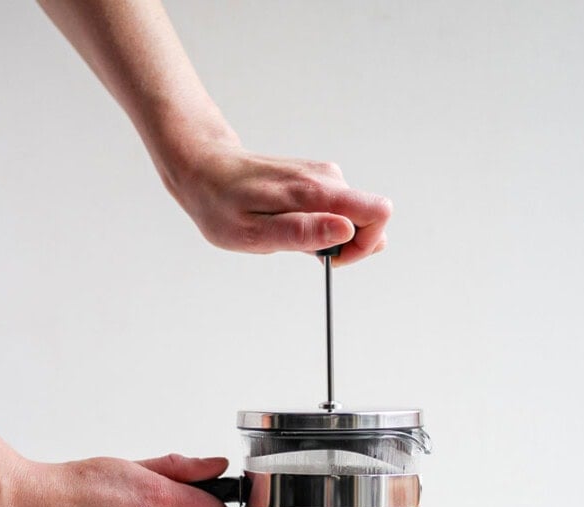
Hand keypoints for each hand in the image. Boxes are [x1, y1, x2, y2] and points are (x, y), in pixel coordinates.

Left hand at [162, 142, 392, 265]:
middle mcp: (328, 178)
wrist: (205, 170)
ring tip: (287, 234)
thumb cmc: (224, 205)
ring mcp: (324, 177)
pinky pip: (338, 211)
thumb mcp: (256, 233)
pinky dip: (319, 226)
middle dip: (347, 246)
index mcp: (316, 191)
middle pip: (371, 218)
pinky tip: (288, 223)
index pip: (378, 212)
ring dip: (328, 237)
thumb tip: (347, 231)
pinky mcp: (317, 180)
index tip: (332, 259)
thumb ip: (304, 234)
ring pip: (354, 217)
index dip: (364, 245)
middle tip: (304, 251)